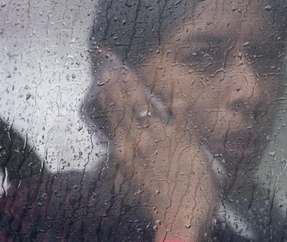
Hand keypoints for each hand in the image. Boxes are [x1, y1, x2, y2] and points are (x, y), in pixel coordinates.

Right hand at [95, 52, 215, 241]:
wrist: (179, 217)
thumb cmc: (156, 207)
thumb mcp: (130, 191)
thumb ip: (122, 174)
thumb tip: (116, 165)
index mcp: (125, 154)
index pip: (114, 119)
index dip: (108, 99)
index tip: (102, 83)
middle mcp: (139, 142)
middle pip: (125, 108)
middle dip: (117, 86)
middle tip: (110, 68)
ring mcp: (161, 138)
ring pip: (145, 106)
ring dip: (136, 87)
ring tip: (128, 72)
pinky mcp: (183, 139)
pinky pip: (179, 112)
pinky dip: (176, 98)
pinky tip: (172, 85)